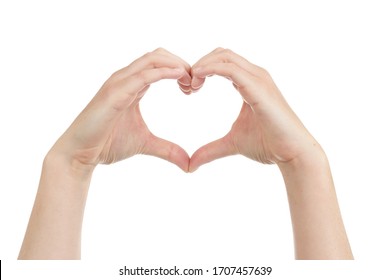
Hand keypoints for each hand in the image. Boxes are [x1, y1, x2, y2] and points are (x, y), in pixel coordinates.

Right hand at [50, 48, 191, 172]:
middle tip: (195, 83)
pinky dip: (163, 72)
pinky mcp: (114, 93)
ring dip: (176, 65)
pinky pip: (142, 75)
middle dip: (181, 63)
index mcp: (133, 85)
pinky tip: (179, 76)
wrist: (80, 155)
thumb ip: (168, 150)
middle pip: (158, 55)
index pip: (160, 63)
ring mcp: (118, 83)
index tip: (194, 87)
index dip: (180, 69)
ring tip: (190, 81)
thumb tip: (188, 164)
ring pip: (152, 59)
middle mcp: (125, 78)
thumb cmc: (107, 144)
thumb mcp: (145, 144)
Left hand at [189, 48, 320, 171]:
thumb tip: (190, 165)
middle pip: (221, 54)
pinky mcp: (258, 87)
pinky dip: (211, 68)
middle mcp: (255, 76)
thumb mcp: (231, 144)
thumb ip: (210, 150)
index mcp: (249, 83)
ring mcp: (258, 79)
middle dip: (200, 64)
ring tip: (191, 85)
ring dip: (203, 65)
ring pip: (225, 56)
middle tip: (188, 86)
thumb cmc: (268, 145)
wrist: (293, 153)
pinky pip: (230, 68)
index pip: (222, 62)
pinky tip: (198, 79)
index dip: (202, 70)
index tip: (189, 89)